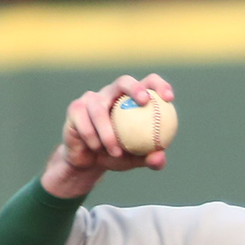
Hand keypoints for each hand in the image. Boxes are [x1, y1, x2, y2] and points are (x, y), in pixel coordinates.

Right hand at [42, 74, 174, 198]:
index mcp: (131, 99)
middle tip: (144, 101)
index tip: (169, 98)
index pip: (148, 83)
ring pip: (99, 108)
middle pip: (124, 81)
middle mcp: (111, 94)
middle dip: (135, 87)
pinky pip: (84, 121)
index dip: (160, 85)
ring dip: (108, 131)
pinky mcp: (75, 108)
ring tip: (115, 151)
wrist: (88, 162)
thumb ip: (151, 159)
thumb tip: (160, 157)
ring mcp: (91, 99)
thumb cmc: (116, 155)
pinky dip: (92, 137)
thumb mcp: (136, 160)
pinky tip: (97, 149)